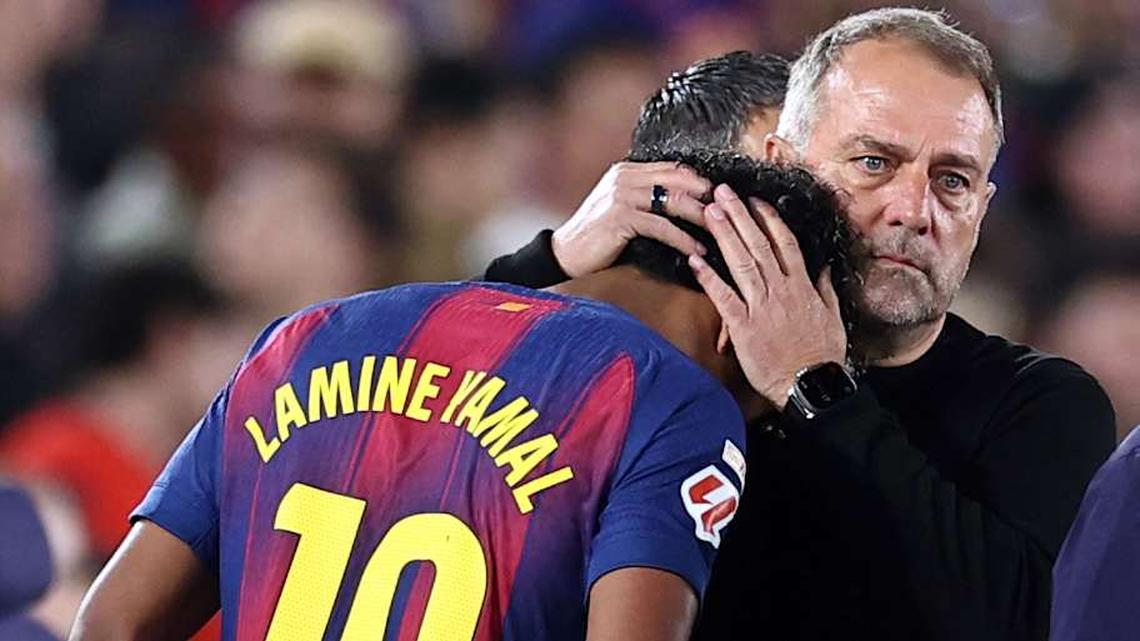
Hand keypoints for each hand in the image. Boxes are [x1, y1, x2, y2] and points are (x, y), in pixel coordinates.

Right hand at [552, 162, 711, 277]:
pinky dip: (683, 239)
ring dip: (701, 217)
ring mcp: (622, 195)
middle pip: (679, 179)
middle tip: (729, 213)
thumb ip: (646, 198)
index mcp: (627, 171)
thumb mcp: (622, 209)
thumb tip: (683, 203)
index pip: (674, 168)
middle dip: (707, 196)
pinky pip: (662, 226)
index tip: (721, 197)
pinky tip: (696, 251)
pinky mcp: (621, 217)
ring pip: (674, 201)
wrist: (565, 254)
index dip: (700, 181)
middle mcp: (625, 177)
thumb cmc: (597, 237)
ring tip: (720, 233)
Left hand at [688, 184, 846, 409]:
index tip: (755, 201)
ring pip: (741, 262)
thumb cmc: (822, 356)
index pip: (784, 244)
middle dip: (738, 215)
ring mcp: (761, 306)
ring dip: (724, 234)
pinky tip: (694, 260)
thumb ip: (826, 290)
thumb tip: (825, 268)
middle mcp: (781, 290)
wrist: (810, 385)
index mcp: (802, 286)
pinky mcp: (744, 326)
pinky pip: (724, 297)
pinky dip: (709, 277)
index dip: (768, 220)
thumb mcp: (833, 318)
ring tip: (709, 211)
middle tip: (721, 192)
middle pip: (758, 245)